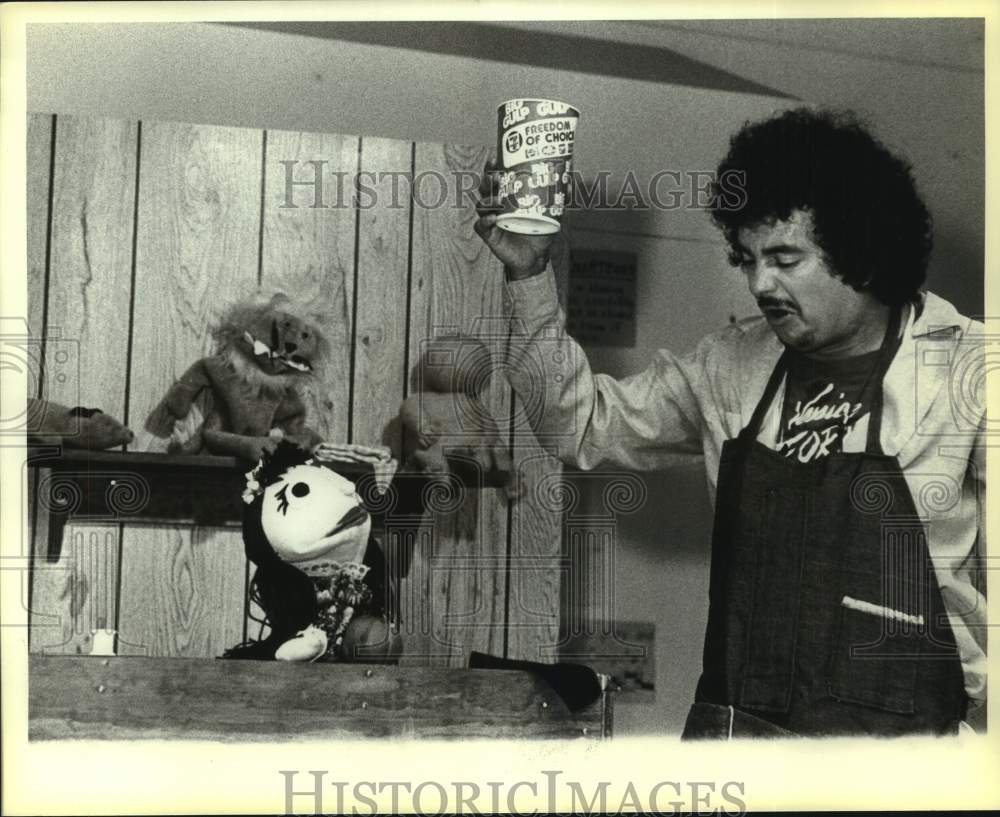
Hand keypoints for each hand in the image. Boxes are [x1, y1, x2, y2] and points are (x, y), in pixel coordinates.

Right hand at [474, 159, 555, 279]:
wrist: (536, 256)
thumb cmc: (540, 230)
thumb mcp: (551, 212)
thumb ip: (558, 198)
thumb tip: (571, 183)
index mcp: (507, 195)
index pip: (496, 177)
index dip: (492, 167)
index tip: (495, 159)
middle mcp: (496, 205)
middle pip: (485, 188)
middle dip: (487, 180)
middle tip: (496, 177)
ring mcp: (491, 219)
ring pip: (481, 205)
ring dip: (488, 200)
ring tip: (498, 200)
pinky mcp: (490, 235)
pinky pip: (481, 226)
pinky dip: (485, 221)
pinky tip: (492, 218)